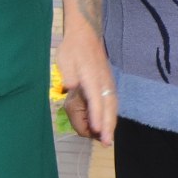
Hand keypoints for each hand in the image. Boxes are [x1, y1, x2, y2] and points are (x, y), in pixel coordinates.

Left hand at [55, 26, 115, 144]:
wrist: (86, 34)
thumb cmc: (72, 49)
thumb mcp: (65, 59)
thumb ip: (68, 75)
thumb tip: (69, 86)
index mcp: (92, 77)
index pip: (95, 100)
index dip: (96, 116)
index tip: (96, 130)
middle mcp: (103, 82)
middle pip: (108, 106)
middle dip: (107, 126)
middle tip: (106, 143)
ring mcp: (107, 83)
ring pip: (112, 106)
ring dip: (111, 123)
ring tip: (108, 139)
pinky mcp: (108, 83)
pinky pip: (112, 102)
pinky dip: (112, 115)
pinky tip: (109, 124)